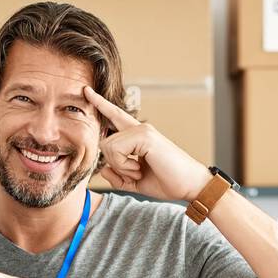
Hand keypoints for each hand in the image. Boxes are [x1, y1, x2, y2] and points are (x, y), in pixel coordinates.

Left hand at [83, 84, 211, 202]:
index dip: (100, 104)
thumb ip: (118, 176)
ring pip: (108, 146)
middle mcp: (139, 129)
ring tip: (140, 170)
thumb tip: (105, 169)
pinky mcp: (144, 136)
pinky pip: (116, 150)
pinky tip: (140, 168)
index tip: (87, 91)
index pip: (115, 116)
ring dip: (120, 166)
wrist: (190, 186)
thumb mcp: (136, 182)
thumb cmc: (168, 182)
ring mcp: (142, 130)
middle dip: (114, 164)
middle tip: (136, 172)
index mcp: (138, 136)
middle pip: (105, 140)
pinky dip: (124, 166)